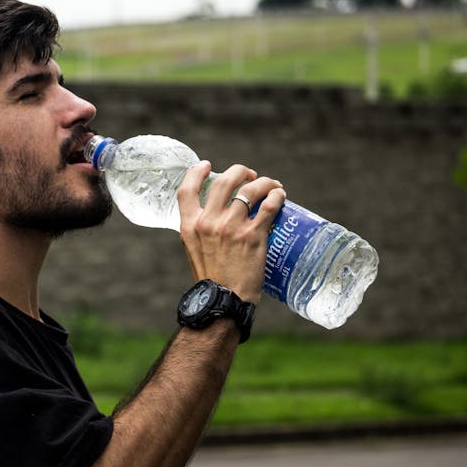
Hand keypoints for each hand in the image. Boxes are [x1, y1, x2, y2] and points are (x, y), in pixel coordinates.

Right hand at [177, 162, 285, 303]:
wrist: (223, 302)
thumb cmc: (211, 280)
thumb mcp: (194, 251)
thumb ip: (200, 231)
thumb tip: (213, 218)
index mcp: (190, 226)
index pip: (186, 190)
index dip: (196, 172)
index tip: (206, 165)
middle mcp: (209, 222)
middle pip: (224, 182)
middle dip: (239, 172)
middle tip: (249, 175)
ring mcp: (231, 227)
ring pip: (249, 189)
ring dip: (263, 182)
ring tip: (271, 185)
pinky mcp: (253, 236)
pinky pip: (268, 206)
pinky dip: (276, 196)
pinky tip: (280, 195)